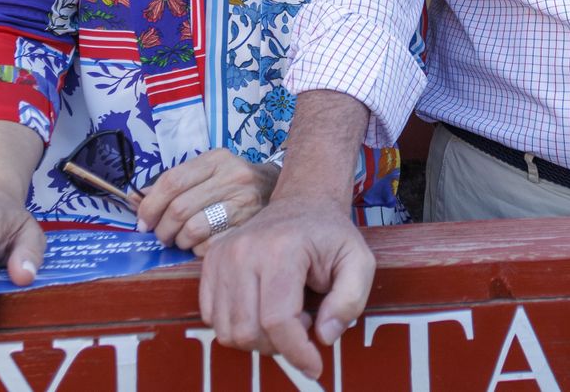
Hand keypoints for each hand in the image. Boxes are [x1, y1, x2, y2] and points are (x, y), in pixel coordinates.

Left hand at [135, 149, 279, 255]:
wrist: (276, 189)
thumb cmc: (233, 182)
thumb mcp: (207, 172)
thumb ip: (174, 184)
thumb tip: (136, 201)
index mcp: (216, 159)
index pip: (172, 181)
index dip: (150, 205)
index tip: (142, 222)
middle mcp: (232, 176)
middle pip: (179, 208)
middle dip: (162, 229)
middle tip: (161, 236)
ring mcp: (244, 202)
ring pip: (193, 229)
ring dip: (180, 241)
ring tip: (182, 239)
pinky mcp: (250, 226)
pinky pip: (211, 245)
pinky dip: (199, 250)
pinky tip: (202, 244)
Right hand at [199, 195, 374, 380]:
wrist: (302, 202)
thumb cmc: (331, 235)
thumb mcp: (359, 261)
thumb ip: (351, 300)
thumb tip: (325, 336)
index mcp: (282, 248)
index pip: (278, 319)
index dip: (297, 352)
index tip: (314, 366)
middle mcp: (244, 251)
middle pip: (249, 331)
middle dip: (280, 345)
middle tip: (305, 324)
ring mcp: (222, 256)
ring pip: (227, 331)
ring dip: (258, 339)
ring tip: (286, 315)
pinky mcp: (210, 263)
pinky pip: (212, 319)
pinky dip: (238, 327)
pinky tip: (263, 309)